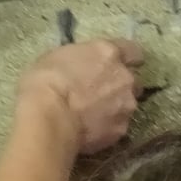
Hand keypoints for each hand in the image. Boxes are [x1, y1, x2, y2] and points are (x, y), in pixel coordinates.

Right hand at [17, 41, 145, 154]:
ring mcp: (127, 105)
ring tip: (95, 113)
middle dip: (121, 85)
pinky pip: (120, 124)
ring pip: (128, 104)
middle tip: (102, 91)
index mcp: (108, 53)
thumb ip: (84, 60)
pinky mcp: (123, 129)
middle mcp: (125, 78)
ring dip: (117, 106)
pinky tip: (93, 127)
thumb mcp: (61, 56)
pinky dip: (110, 125)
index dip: (128, 58)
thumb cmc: (47, 80)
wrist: (52, 117)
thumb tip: (87, 67)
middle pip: (133, 81)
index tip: (119, 64)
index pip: (133, 51)